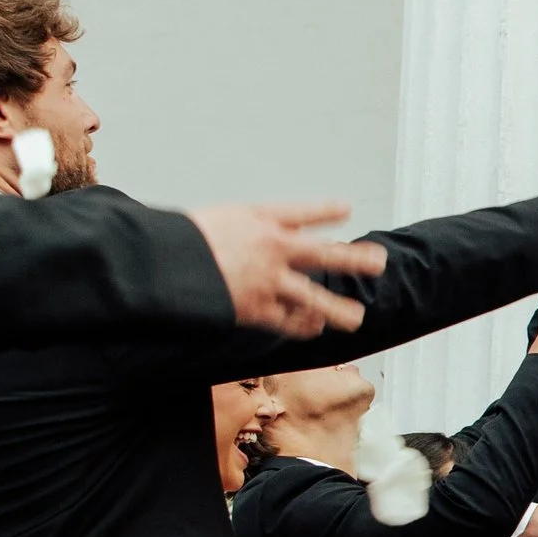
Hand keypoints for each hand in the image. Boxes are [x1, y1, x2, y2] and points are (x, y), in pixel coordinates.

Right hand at [188, 201, 389, 338]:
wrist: (160, 264)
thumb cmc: (172, 241)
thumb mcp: (204, 222)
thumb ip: (234, 233)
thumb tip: (250, 246)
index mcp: (256, 217)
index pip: (300, 212)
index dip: (325, 211)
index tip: (346, 209)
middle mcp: (272, 247)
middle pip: (323, 253)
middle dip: (353, 259)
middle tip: (378, 262)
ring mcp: (269, 280)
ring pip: (313, 298)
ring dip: (337, 310)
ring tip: (356, 318)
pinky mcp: (258, 309)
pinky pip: (288, 320)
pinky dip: (301, 325)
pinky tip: (314, 327)